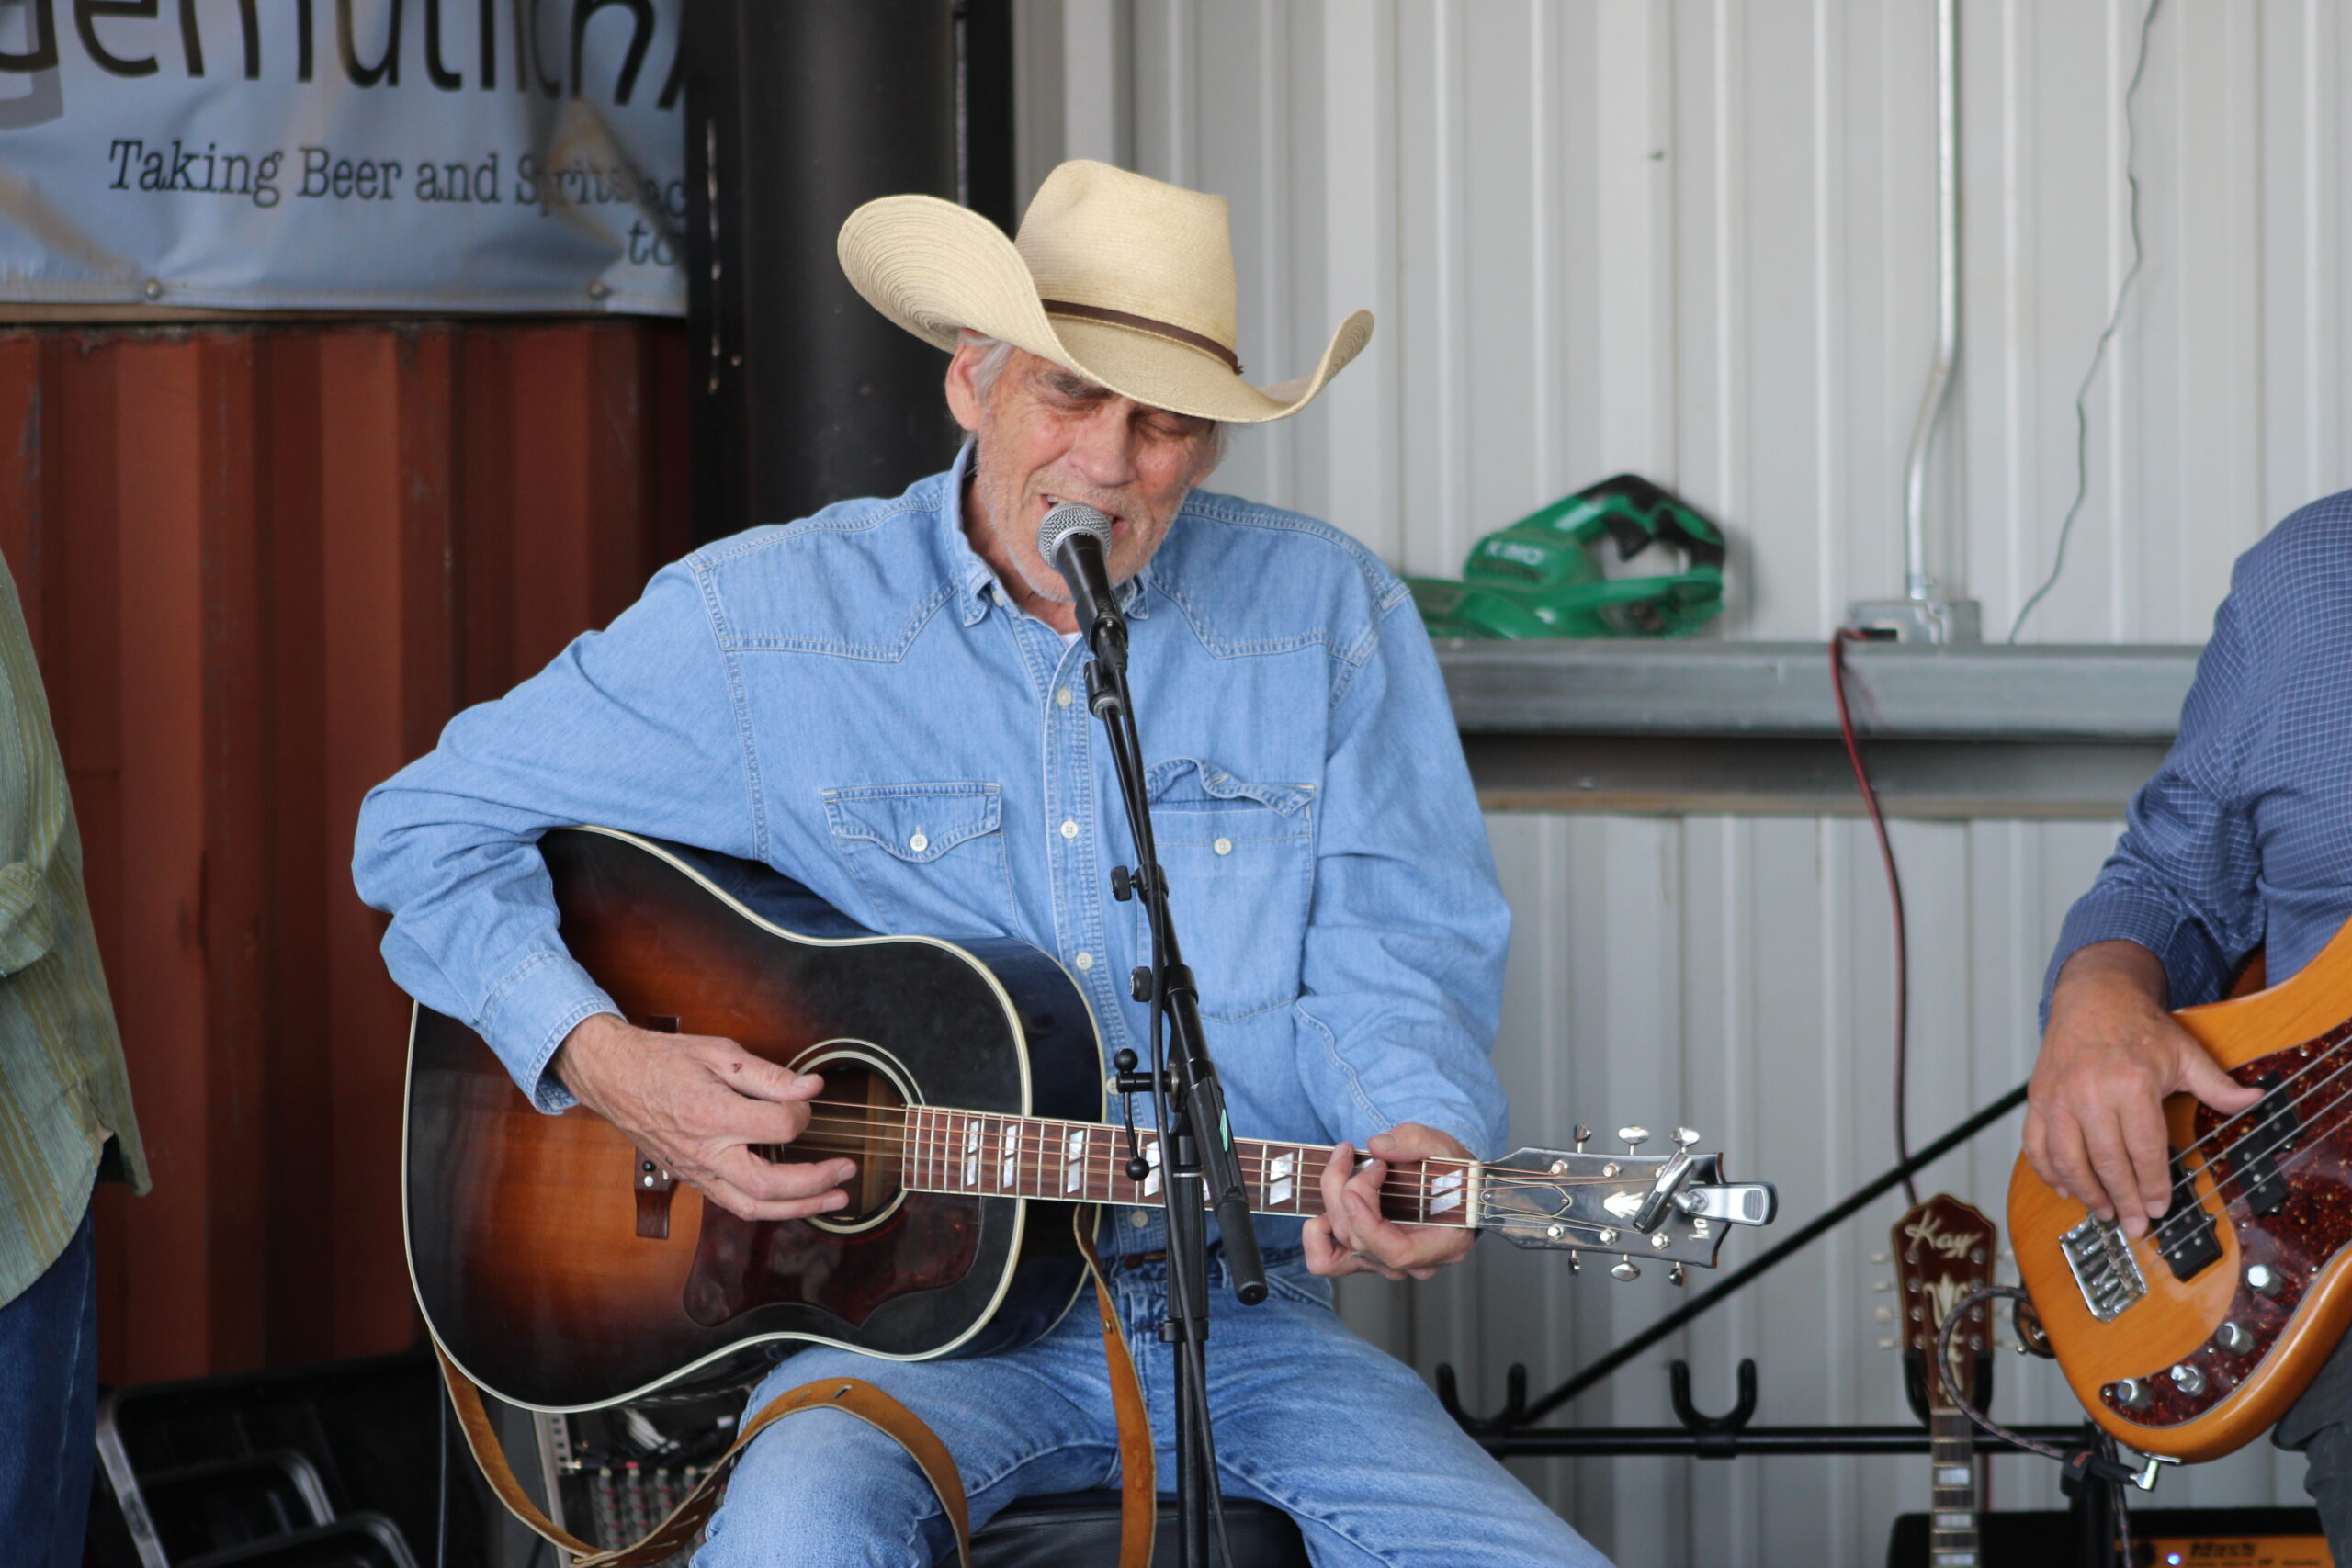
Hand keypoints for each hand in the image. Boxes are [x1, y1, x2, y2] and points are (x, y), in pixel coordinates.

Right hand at [551, 1013, 855, 1222]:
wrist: (614, 1076)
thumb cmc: (663, 1061)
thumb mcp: (720, 1052)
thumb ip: (769, 1074)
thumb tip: (811, 1086)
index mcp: (712, 1114)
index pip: (779, 1127)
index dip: (804, 1114)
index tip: (808, 1101)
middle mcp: (704, 1151)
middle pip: (770, 1185)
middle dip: (817, 1182)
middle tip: (847, 1169)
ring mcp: (696, 1171)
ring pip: (752, 1208)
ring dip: (800, 1208)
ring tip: (835, 1199)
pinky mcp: (692, 1179)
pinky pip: (734, 1204)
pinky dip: (769, 1208)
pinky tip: (793, 1199)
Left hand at [1302, 1123, 1477, 1280]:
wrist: (1454, 1187)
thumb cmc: (1454, 1173)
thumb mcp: (1445, 1147)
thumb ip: (1416, 1141)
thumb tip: (1377, 1145)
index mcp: (1443, 1244)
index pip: (1396, 1253)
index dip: (1367, 1224)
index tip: (1352, 1189)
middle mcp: (1414, 1263)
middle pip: (1362, 1241)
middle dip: (1346, 1191)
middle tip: (1351, 1153)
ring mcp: (1387, 1262)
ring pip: (1342, 1247)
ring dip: (1330, 1203)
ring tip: (1339, 1165)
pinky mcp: (1366, 1255)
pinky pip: (1328, 1260)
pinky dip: (1316, 1235)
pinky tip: (1329, 1200)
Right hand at [2023, 941, 2259, 1238]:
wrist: (2093, 996)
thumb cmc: (2138, 1027)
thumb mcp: (2185, 1053)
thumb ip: (2217, 1084)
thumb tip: (2254, 1100)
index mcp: (2130, 1085)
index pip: (2144, 1151)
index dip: (2154, 1186)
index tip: (2159, 1207)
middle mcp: (2090, 1093)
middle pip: (2107, 1163)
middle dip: (2123, 1200)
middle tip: (2134, 1225)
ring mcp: (2058, 1098)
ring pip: (2068, 1160)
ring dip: (2086, 1192)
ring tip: (2104, 1211)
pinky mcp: (2038, 1099)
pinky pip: (2036, 1145)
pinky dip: (2048, 1171)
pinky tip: (2065, 1188)